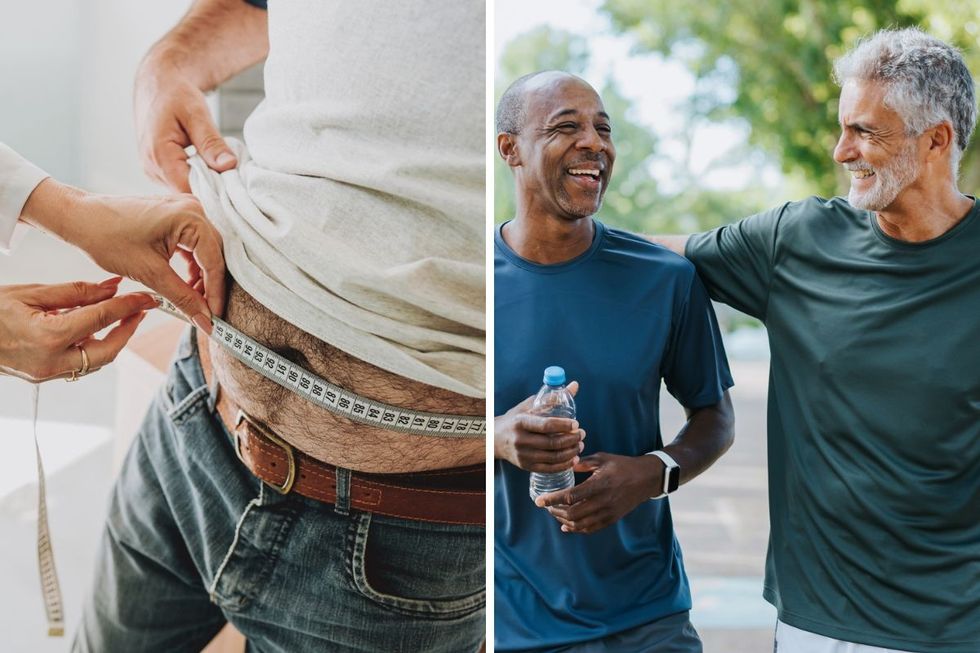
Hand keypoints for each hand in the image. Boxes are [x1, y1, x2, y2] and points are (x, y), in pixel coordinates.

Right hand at [0, 279, 156, 381]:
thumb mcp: (32, 293)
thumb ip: (76, 292)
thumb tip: (111, 287)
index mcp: (49, 337)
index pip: (102, 319)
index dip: (128, 307)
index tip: (146, 297)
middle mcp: (52, 361)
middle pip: (108, 350)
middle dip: (128, 330)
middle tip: (139, 309)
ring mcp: (48, 373)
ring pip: (96, 360)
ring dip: (112, 339)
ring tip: (117, 315)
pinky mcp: (44, 376)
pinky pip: (79, 363)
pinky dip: (92, 345)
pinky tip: (91, 328)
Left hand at [23, 180, 224, 331]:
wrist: (79, 218)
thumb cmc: (108, 238)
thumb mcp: (149, 273)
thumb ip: (183, 298)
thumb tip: (206, 320)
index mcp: (190, 218)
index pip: (215, 262)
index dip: (216, 294)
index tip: (214, 319)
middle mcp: (194, 208)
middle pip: (215, 255)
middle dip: (210, 286)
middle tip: (205, 313)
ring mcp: (187, 208)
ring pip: (206, 251)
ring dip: (202, 277)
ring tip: (191, 300)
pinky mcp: (178, 214)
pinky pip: (195, 243)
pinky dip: (192, 265)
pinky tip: (184, 283)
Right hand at [134, 54, 236, 191]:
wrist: (157, 85)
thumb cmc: (176, 95)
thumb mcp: (197, 114)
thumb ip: (211, 142)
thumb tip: (229, 166)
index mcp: (158, 155)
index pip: (188, 190)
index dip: (213, 192)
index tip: (234, 186)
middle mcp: (151, 168)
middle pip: (187, 193)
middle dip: (212, 189)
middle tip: (234, 178)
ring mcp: (153, 172)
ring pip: (185, 190)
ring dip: (205, 183)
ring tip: (221, 169)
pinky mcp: (158, 171)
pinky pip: (181, 183)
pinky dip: (198, 178)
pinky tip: (209, 168)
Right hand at [494, 381, 584, 471]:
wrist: (495, 438)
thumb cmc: (515, 419)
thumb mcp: (529, 405)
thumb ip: (552, 397)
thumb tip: (575, 385)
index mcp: (521, 422)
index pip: (546, 425)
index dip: (564, 425)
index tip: (576, 424)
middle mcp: (520, 440)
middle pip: (552, 443)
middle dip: (572, 439)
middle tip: (582, 434)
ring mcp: (523, 455)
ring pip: (553, 457)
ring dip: (571, 452)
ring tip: (580, 445)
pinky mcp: (526, 466)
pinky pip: (550, 468)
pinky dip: (564, 464)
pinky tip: (574, 458)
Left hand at [535, 452, 662, 533]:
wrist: (646, 479)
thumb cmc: (622, 466)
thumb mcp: (602, 458)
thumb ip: (583, 463)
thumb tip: (565, 465)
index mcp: (599, 485)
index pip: (570, 496)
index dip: (552, 500)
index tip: (539, 500)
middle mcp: (603, 501)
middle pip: (572, 514)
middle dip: (555, 511)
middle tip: (546, 506)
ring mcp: (608, 512)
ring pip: (580, 524)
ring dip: (564, 521)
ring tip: (555, 513)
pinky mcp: (612, 519)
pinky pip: (591, 528)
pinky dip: (576, 529)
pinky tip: (566, 525)